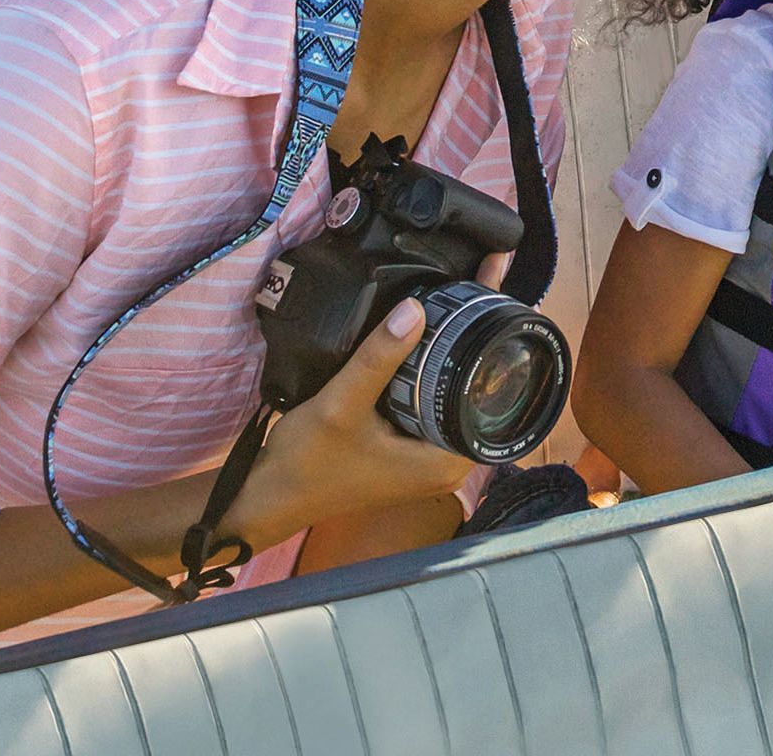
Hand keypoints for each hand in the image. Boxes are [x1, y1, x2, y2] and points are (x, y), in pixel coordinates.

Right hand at [232, 297, 480, 545]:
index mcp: (447, 461)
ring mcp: (428, 456)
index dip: (498, 338)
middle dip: (482, 334)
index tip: (504, 291)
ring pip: (456, 390)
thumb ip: (378, 358)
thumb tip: (416, 309)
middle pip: (479, 386)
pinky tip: (429, 331)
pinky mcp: (409, 447)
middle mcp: (447, 462)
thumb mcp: (342, 405)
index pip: (492, 391)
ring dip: (457, 346)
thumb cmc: (305, 464)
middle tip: (490, 276)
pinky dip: (432, 365)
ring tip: (471, 291)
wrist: (267, 496)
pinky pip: (433, 397)